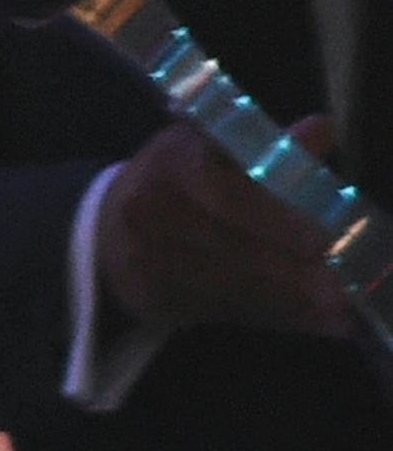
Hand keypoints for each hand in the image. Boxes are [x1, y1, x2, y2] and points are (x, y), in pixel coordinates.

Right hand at [94, 119, 349, 341]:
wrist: (107, 227)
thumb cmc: (179, 181)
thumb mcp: (216, 149)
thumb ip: (272, 147)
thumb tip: (323, 129)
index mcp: (171, 160)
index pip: (228, 192)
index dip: (277, 219)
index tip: (323, 239)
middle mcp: (149, 208)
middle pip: (231, 246)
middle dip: (292, 270)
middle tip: (342, 287)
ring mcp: (143, 257)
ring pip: (228, 284)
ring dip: (287, 299)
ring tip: (336, 309)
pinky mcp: (149, 297)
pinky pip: (219, 310)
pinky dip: (269, 317)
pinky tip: (309, 320)